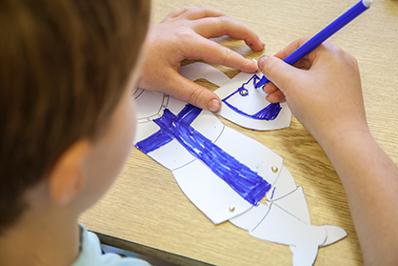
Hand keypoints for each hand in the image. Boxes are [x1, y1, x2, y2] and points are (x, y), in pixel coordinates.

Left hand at [139, 7, 263, 111]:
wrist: (116, 51)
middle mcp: (184, 27)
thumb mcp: (167, 84)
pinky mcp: (170, 21)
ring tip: (241, 29)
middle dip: (244, 33)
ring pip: (210, 13)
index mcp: (186, 42)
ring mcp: (177, 21)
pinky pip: (193, 10)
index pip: (220, 52)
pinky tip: (209, 18)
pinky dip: (207, 14)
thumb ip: (193, 94)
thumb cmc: (138, 66)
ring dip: (229, 20)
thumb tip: (214, 104)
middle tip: (257, 43)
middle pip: (223, 24)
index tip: (253, 68)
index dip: (239, 60)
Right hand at [258, 39, 367, 145]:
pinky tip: (286, 101)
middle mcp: (340, 63)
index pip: (302, 44)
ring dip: (287, 85)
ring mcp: (342, 79)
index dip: (282, 55)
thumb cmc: (321, 108)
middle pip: (304, 61)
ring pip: (308, 76)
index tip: (269, 67)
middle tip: (268, 84)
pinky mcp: (340, 94)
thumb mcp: (290, 83)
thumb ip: (274, 68)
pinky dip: (300, 92)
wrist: (343, 138)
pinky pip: (316, 87)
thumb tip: (264, 60)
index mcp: (332, 54)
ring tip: (273, 96)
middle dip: (282, 74)